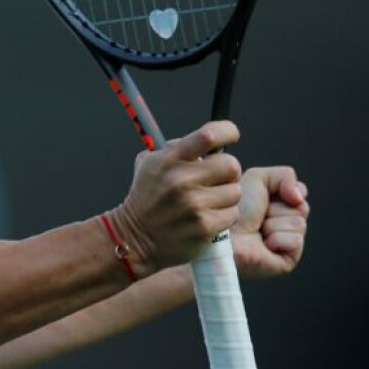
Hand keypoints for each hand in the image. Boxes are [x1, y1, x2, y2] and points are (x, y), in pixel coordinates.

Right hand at [110, 121, 242, 276]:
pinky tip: (207, 217)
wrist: (134, 236)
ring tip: (209, 201)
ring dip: (226, 197)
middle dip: (229, 171)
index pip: (209, 136)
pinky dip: (224, 216)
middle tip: (218, 178)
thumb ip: (177, 148)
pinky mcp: (204, 227)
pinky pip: (232, 214)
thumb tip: (210, 141)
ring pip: (235, 192)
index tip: (231, 135)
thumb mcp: (150, 163)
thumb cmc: (146, 196)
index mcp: (170, 159)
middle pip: (231, 165)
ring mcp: (194, 205)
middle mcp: (182, 180)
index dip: (227, 131)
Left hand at [231, 165, 309, 278]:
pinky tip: (263, 243)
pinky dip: (277, 239)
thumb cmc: (235, 208)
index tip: (265, 196)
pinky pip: (295, 241)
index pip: (300, 192)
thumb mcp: (258, 178)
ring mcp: (288, 242)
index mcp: (280, 204)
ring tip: (258, 230)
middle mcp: (285, 222)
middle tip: (259, 216)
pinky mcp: (288, 260)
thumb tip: (300, 196)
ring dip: (274, 224)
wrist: (223, 235)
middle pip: (303, 208)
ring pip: (299, 224)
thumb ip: (285, 176)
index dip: (286, 192)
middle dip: (278, 208)